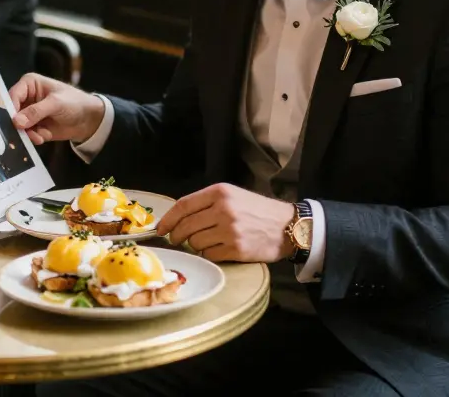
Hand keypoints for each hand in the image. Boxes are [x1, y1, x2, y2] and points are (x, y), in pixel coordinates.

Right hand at [8, 73, 105, 144]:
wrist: (88, 119)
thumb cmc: (75, 102)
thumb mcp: (56, 103)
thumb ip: (36, 111)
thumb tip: (16, 121)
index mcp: (29, 84)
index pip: (13, 95)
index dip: (11, 109)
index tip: (14, 123)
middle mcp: (26, 98)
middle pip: (12, 112)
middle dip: (18, 125)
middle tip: (24, 134)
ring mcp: (29, 113)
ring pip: (18, 125)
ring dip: (28, 133)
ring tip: (40, 137)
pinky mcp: (33, 126)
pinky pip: (26, 134)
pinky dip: (34, 137)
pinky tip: (45, 136)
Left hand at [155, 183, 296, 263]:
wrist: (287, 226)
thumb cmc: (257, 211)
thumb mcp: (233, 196)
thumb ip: (206, 203)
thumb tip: (176, 219)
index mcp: (220, 192)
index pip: (183, 205)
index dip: (168, 219)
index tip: (161, 228)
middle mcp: (223, 209)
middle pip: (185, 227)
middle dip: (177, 236)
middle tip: (177, 239)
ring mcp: (230, 230)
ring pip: (195, 242)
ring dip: (195, 245)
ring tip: (207, 242)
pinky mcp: (236, 249)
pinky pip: (208, 255)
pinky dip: (209, 254)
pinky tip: (218, 249)